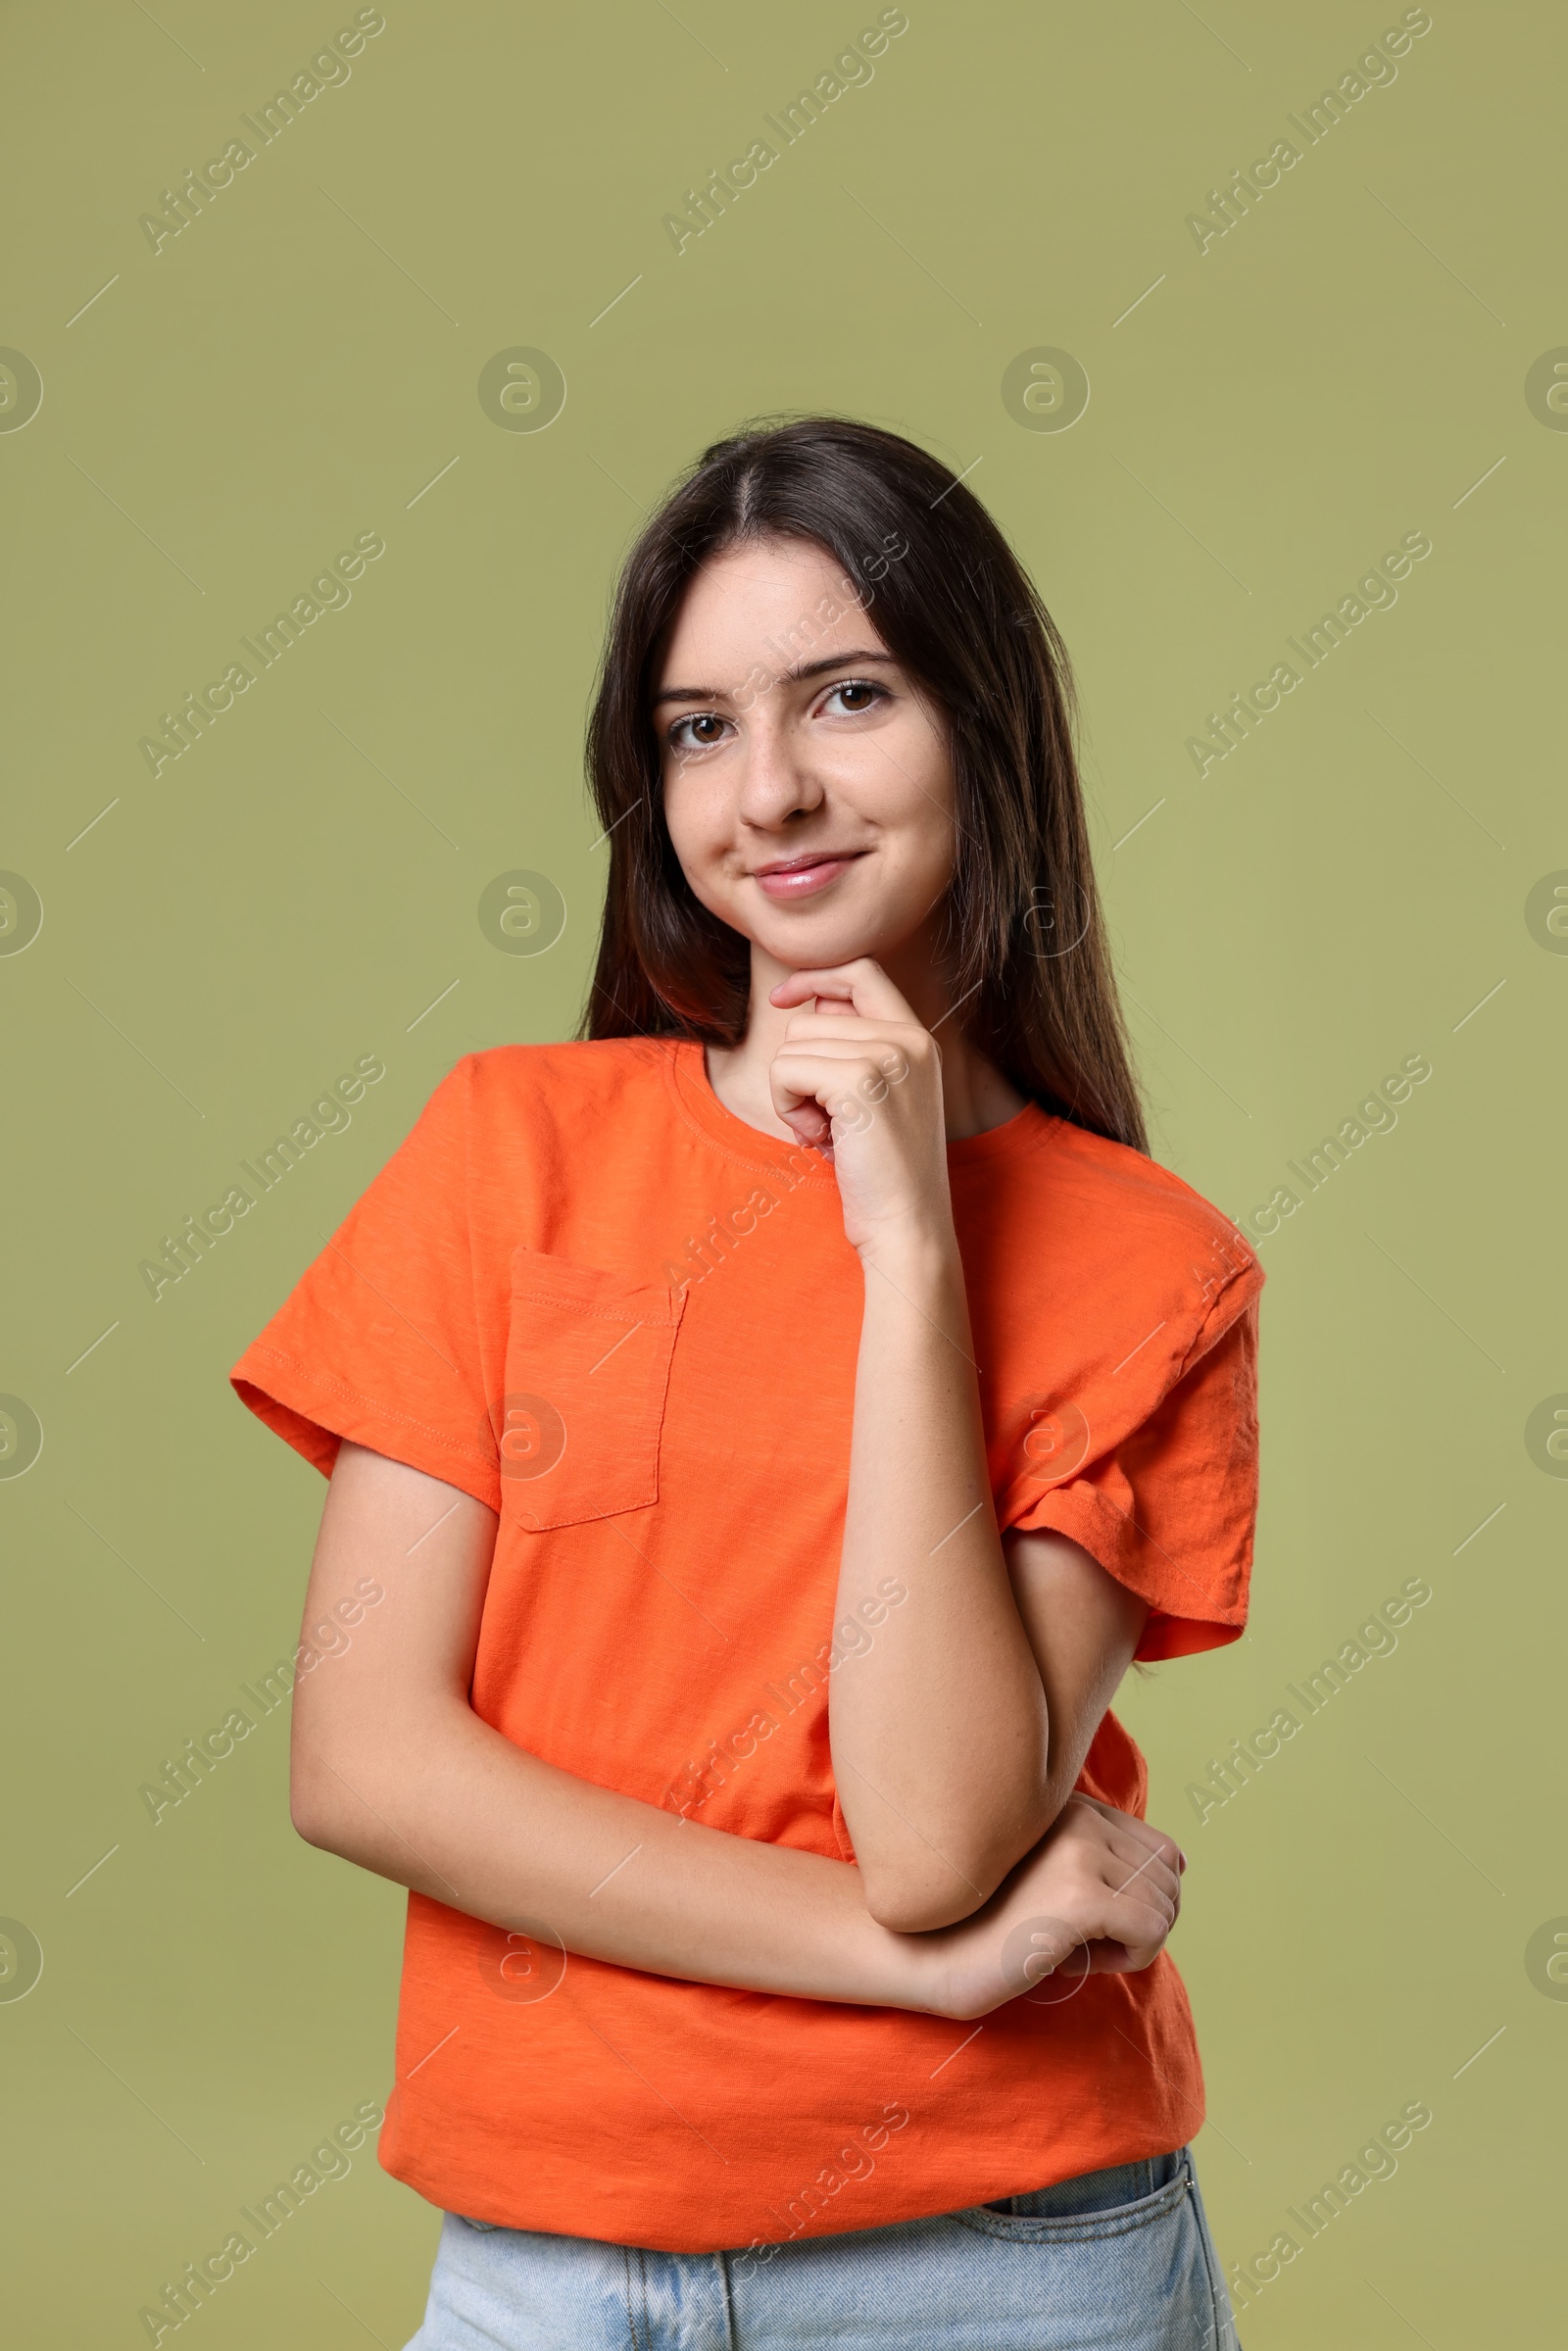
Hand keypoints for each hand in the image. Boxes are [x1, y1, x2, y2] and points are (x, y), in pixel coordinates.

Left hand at [768, 959, 951, 1263]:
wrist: (906, 1225)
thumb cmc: (882, 1171)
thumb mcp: (876, 1098)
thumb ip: (853, 1049)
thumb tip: (810, 1004)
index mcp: (918, 1039)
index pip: (861, 971)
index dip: (814, 978)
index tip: (782, 1001)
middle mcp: (909, 1039)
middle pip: (810, 1020)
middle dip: (800, 1071)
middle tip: (826, 1121)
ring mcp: (887, 1057)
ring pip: (792, 1046)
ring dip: (793, 1094)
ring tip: (828, 1133)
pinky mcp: (859, 1083)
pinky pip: (786, 1071)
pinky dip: (786, 1107)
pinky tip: (817, 1139)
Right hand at [907, 1796, 1186, 2021]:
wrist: (928, 1954)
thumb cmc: (989, 1926)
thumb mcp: (1051, 1879)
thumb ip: (1103, 1859)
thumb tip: (1181, 1863)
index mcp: (1071, 1806)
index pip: (1161, 1850)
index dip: (1142, 1900)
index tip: (1092, 1925)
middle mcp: (1078, 1816)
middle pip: (1170, 1878)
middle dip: (1141, 1923)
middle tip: (1085, 1944)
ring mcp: (1079, 1851)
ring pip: (1166, 1906)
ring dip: (1133, 1944)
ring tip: (1076, 1951)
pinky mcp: (1079, 1896)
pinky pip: (1153, 1930)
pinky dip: (1131, 1958)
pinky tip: (1078, 1963)